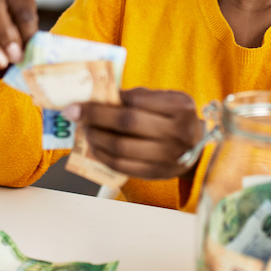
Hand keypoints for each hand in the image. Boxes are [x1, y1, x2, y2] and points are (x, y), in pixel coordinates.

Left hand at [66, 88, 203, 179]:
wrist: (197, 149)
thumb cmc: (177, 119)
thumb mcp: (169, 100)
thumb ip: (141, 97)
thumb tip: (102, 97)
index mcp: (180, 108)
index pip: (137, 99)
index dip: (109, 98)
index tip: (88, 97)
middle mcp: (176, 132)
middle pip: (127, 122)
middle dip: (94, 115)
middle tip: (74, 111)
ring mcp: (166, 156)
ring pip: (120, 146)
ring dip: (95, 136)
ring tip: (84, 128)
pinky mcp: (155, 173)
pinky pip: (121, 166)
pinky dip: (102, 155)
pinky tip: (94, 146)